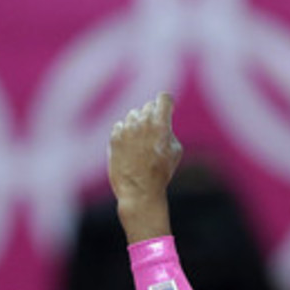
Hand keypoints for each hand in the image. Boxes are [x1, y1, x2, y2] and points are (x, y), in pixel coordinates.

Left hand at [108, 92, 182, 242]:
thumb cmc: (161, 172)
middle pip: (148, 107)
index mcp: (161, 124)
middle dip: (153, 117)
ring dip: (138, 124)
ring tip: (141, 143)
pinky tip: (130, 148)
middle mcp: (142, 122)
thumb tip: (162, 122)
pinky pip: (120, 126)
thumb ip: (169, 130)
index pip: (164, 97)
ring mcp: (126, 129)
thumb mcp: (175, 150)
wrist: (139, 191)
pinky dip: (125, 133)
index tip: (167, 109)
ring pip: (133, 115)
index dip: (167, 103)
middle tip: (154, 134)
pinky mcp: (114, 137)